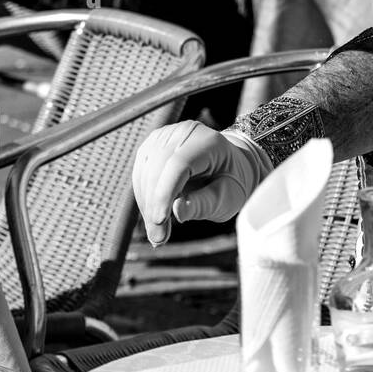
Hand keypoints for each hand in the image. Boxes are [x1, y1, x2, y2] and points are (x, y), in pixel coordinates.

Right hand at [132, 120, 269, 246]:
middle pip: (158, 168)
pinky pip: (140, 174)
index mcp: (208, 141)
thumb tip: (176, 211)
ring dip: (147, 206)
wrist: (230, 164)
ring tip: (158, 233)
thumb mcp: (228, 197)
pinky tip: (154, 217)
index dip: (165, 193)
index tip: (160, 221)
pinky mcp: (152, 146)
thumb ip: (204, 204)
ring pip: (145, 172)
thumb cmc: (232, 182)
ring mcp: (166, 136)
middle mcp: (185, 133)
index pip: (178, 164)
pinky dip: (144, 198)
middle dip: (154, 206)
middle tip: (159, 238)